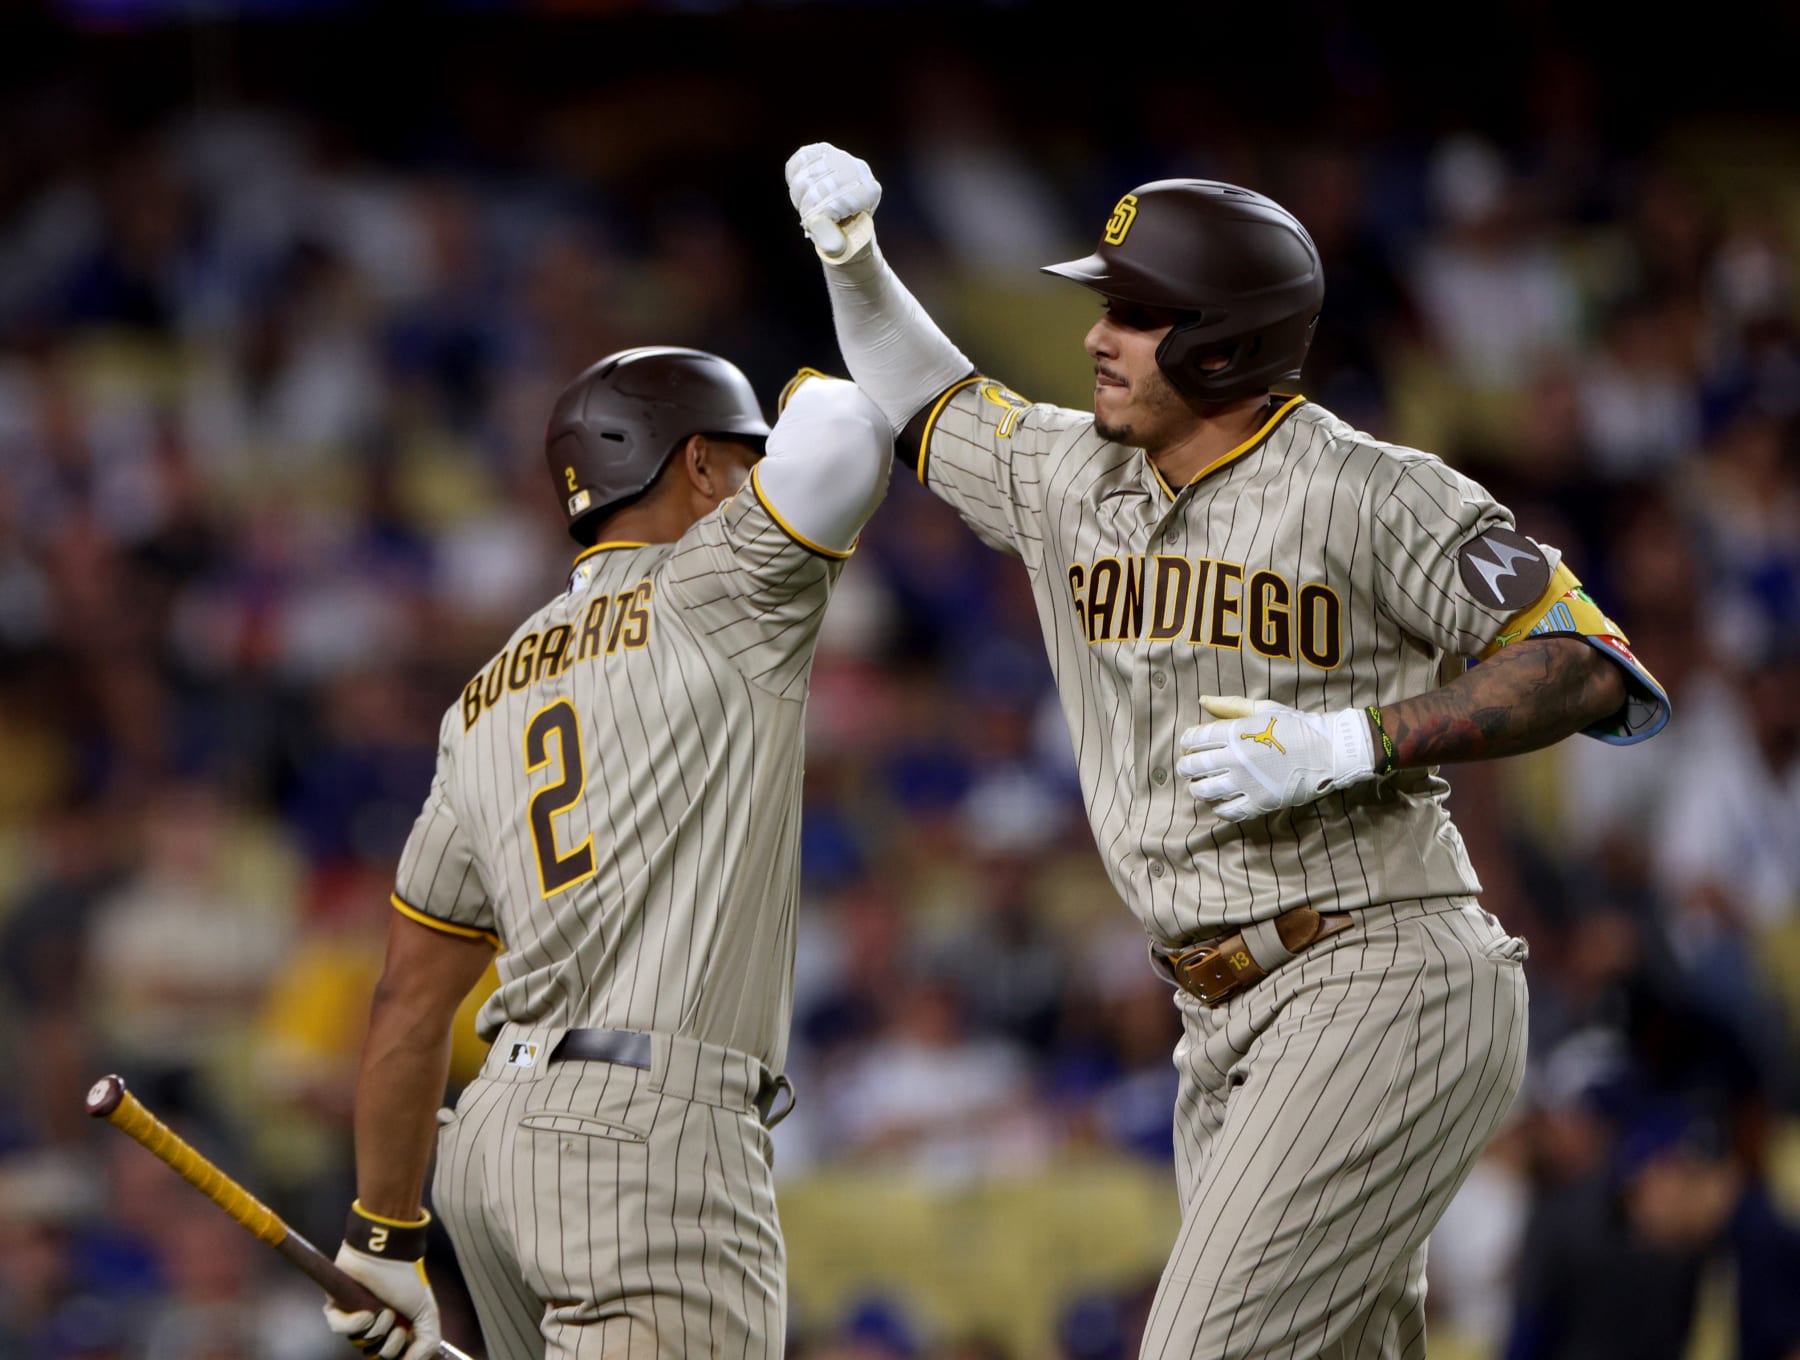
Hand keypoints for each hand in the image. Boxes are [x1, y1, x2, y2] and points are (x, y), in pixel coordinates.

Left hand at [323, 1241, 440, 1359]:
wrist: (388, 1253)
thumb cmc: (406, 1280)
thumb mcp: (427, 1313)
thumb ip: (426, 1343)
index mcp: (395, 1327)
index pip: (393, 1356)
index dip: (399, 1355)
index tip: (407, 1345)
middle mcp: (375, 1324)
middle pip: (377, 1355)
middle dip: (390, 1345)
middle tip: (398, 1327)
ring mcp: (355, 1317)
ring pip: (359, 1343)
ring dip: (376, 1330)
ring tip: (384, 1311)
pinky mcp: (337, 1307)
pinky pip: (339, 1329)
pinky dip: (355, 1324)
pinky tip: (366, 1313)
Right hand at [785, 142, 880, 258]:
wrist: (846, 214)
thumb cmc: (845, 234)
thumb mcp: (843, 245)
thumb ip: (833, 241)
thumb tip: (820, 232)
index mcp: (869, 192)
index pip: (838, 200)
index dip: (819, 214)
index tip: (813, 225)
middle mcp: (858, 169)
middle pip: (820, 187)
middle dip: (807, 208)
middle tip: (808, 220)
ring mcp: (841, 156)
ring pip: (806, 174)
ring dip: (798, 196)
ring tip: (804, 207)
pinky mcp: (824, 150)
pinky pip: (800, 159)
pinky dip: (793, 177)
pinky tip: (800, 190)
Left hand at [1177, 696, 1375, 822]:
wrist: (1329, 750)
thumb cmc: (1296, 726)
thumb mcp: (1263, 709)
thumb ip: (1230, 706)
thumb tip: (1202, 700)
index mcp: (1236, 733)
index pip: (1195, 738)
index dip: (1187, 741)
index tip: (1189, 744)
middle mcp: (1236, 758)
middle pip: (1194, 766)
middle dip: (1186, 766)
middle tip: (1188, 767)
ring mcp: (1246, 783)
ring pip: (1204, 791)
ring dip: (1196, 789)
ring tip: (1200, 786)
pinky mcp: (1259, 803)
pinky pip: (1227, 811)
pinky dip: (1218, 808)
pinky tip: (1220, 802)